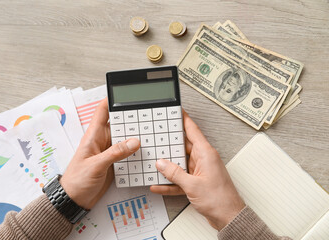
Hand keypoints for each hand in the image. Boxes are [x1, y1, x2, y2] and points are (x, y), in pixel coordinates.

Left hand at [60, 99, 139, 209]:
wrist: (74, 200)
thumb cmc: (77, 181)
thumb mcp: (96, 165)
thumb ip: (115, 153)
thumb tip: (134, 142)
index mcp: (93, 136)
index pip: (102, 112)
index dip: (111, 100)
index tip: (124, 93)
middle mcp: (102, 141)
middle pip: (119, 124)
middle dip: (132, 119)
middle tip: (147, 114)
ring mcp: (109, 152)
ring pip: (126, 139)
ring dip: (136, 137)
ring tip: (150, 132)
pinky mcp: (115, 163)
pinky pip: (128, 153)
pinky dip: (136, 152)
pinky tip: (146, 151)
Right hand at [150, 110, 244, 230]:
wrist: (228, 217)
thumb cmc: (219, 199)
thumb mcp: (192, 185)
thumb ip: (174, 173)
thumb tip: (162, 164)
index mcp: (206, 153)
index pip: (192, 130)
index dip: (183, 118)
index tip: (176, 110)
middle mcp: (203, 159)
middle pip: (183, 145)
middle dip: (169, 142)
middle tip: (156, 136)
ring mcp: (199, 170)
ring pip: (179, 162)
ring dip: (168, 164)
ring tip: (154, 162)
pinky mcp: (196, 182)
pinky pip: (180, 178)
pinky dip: (170, 181)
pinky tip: (159, 184)